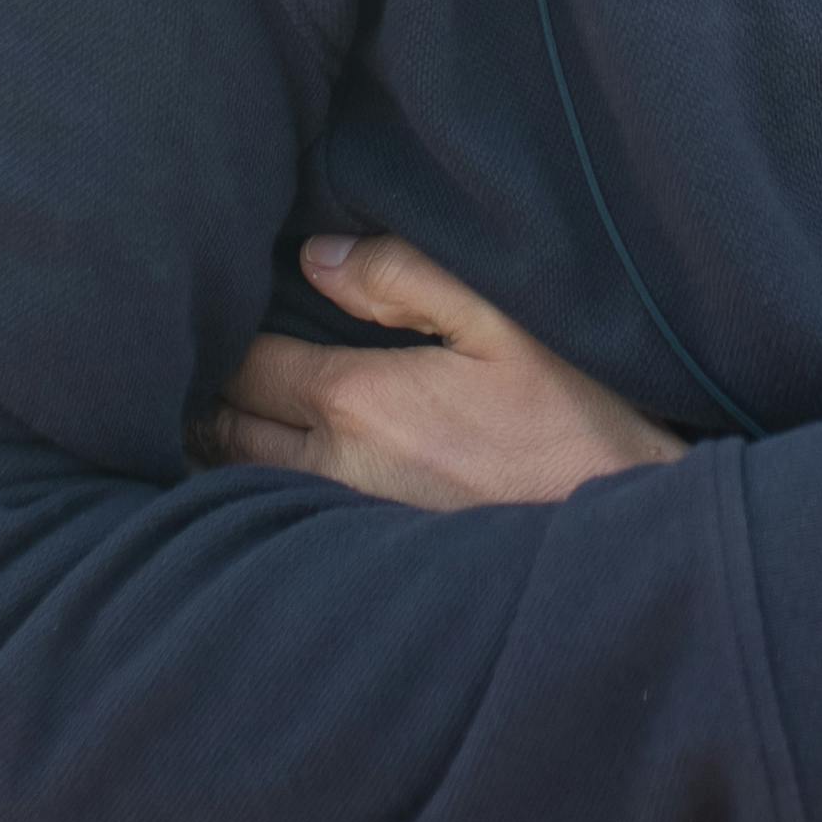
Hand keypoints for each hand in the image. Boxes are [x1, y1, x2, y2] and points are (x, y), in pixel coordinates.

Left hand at [196, 231, 685, 509]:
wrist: (620, 537)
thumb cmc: (572, 420)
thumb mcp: (503, 322)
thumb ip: (405, 276)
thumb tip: (316, 258)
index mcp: (358, 401)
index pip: (245, 365)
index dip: (222, 335)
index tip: (217, 311)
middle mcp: (334, 471)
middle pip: (229, 430)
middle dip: (210, 394)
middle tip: (200, 360)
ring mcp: (346, 526)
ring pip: (248, 483)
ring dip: (228, 447)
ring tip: (219, 413)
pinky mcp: (365, 563)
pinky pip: (285, 522)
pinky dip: (259, 493)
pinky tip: (269, 472)